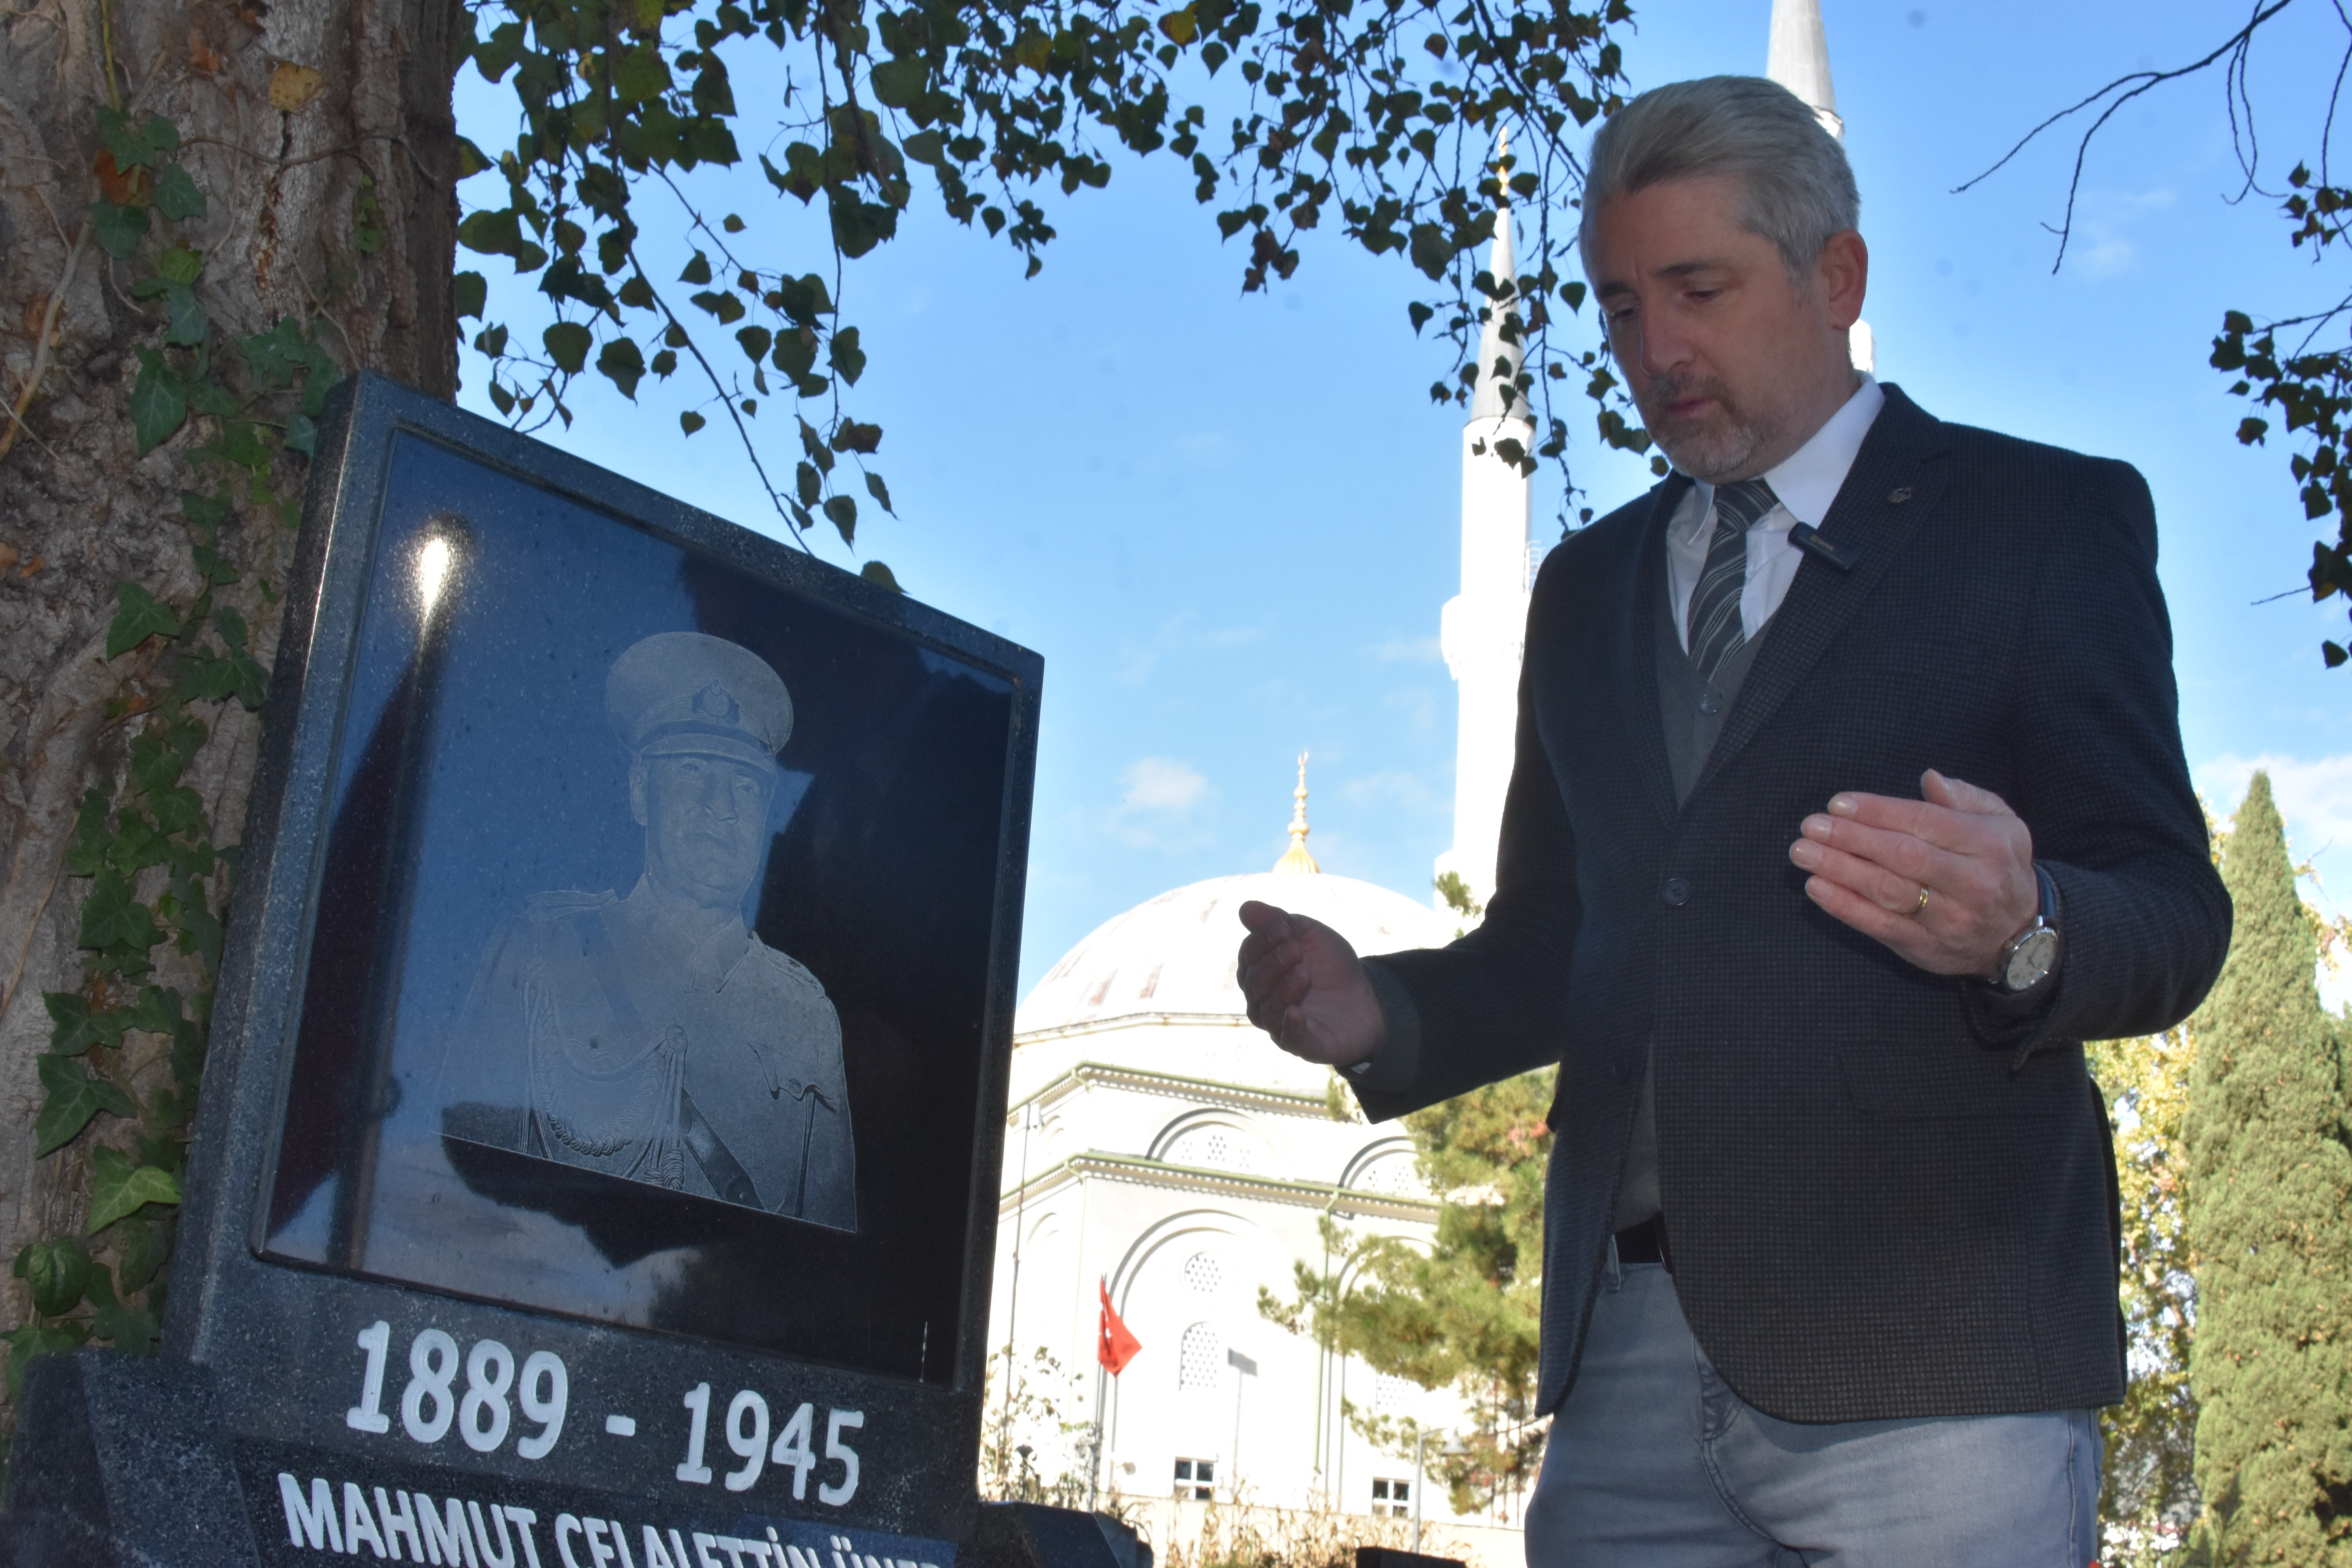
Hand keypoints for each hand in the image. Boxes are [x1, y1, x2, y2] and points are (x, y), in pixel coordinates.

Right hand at [1235, 901, 1385, 1067]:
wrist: (1368, 998)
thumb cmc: (1331, 966)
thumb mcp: (1310, 936)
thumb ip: (1279, 921)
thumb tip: (1245, 907)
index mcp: (1261, 972)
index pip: (1248, 957)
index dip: (1262, 941)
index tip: (1284, 927)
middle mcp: (1264, 1001)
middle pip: (1254, 984)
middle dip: (1272, 964)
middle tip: (1295, 949)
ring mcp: (1281, 1025)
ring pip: (1267, 1011)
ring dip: (1283, 989)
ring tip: (1304, 973)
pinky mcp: (1305, 1045)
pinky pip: (1289, 1039)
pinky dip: (1289, 1026)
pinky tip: (1295, 1012)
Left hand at [1786, 769, 2037, 977]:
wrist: (2020, 936)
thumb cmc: (1998, 866)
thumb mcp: (2002, 824)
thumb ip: (1966, 797)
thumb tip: (1930, 779)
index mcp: (1988, 844)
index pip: (1924, 822)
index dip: (1878, 812)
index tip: (1837, 803)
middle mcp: (1972, 882)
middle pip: (1902, 856)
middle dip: (1851, 839)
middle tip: (1811, 826)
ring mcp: (1949, 919)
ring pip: (1888, 891)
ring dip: (1839, 870)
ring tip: (1803, 852)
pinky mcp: (1926, 947)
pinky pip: (1880, 925)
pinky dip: (1845, 907)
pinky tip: (1816, 888)